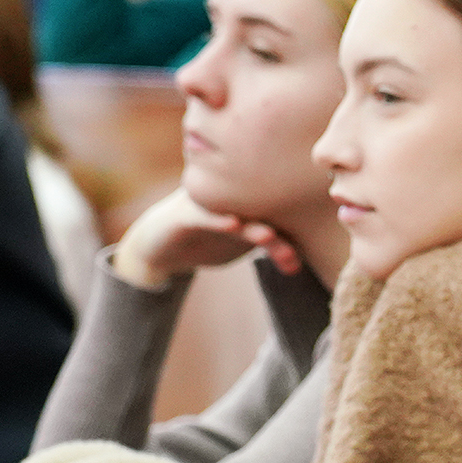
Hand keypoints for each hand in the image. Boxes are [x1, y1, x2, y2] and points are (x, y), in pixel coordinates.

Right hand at [114, 188, 301, 287]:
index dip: (290, 234)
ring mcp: (206, 203)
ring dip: (252, 225)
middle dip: (276, 237)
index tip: (297, 263)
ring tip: (268, 237)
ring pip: (234, 214)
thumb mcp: (241, 244)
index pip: (274, 212)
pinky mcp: (184, 213)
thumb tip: (297, 265)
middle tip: (290, 257)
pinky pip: (202, 214)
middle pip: (258, 212)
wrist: (163, 248)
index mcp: (246, 200)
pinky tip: (231, 224)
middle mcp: (228, 197)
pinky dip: (217, 219)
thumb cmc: (209, 240)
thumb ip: (270, 246)